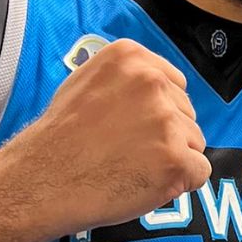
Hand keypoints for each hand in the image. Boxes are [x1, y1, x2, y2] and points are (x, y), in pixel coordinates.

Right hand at [12, 39, 210, 232]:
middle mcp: (152, 82)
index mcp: (132, 57)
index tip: (135, 126)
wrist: (42, 180)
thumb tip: (160, 85)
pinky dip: (181, 183)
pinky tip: (148, 183)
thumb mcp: (87, 80)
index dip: (159, 111)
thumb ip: (127, 77)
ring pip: (195, 142)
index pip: (175, 84)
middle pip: (187, 113)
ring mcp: (166, 120)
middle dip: (167, 135)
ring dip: (173, 158)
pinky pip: (199, 171)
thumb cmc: (60, 136)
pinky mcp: (175, 158)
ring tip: (132, 167)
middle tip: (129, 151)